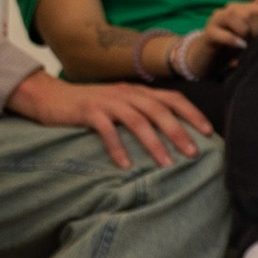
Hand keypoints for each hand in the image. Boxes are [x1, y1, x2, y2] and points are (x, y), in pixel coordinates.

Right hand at [7, 68, 211, 169]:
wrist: (48, 96)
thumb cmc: (89, 107)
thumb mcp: (119, 107)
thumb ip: (141, 115)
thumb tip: (170, 138)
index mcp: (137, 92)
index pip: (171, 98)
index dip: (192, 113)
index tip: (209, 132)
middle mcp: (125, 93)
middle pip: (158, 110)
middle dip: (178, 131)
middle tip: (194, 153)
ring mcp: (106, 101)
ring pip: (136, 120)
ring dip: (153, 142)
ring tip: (166, 164)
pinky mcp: (87, 111)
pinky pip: (105, 129)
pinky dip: (117, 147)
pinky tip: (125, 166)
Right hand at [191, 0, 257, 60]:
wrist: (207, 59)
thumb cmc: (232, 46)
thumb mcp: (250, 33)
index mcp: (242, 8)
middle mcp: (229, 10)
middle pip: (251, 13)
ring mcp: (217, 20)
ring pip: (236, 18)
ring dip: (247, 34)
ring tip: (249, 46)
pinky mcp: (209, 34)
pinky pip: (221, 33)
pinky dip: (232, 39)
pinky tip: (241, 46)